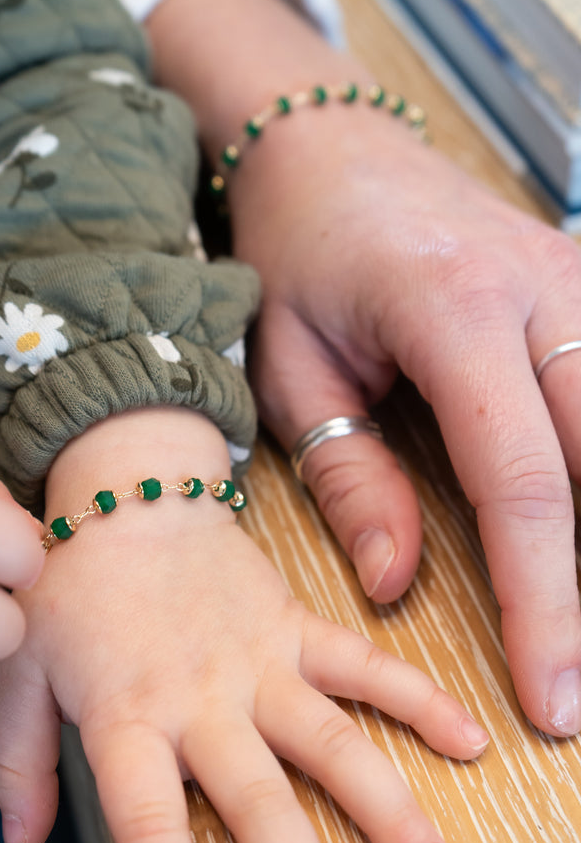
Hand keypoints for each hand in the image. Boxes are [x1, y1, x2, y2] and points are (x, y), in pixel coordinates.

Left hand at [0, 409, 488, 842]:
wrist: (129, 493)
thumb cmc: (69, 585)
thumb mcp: (23, 668)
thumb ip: (20, 759)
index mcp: (128, 715)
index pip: (147, 822)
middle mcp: (201, 698)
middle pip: (256, 800)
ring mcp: (259, 662)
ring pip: (331, 742)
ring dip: (386, 809)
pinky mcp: (296, 629)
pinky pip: (365, 665)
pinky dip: (418, 699)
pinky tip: (468, 740)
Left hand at [235, 106, 580, 739]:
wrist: (326, 147)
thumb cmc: (294, 253)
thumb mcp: (290, 368)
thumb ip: (348, 475)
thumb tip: (396, 581)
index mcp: (454, 309)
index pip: (522, 482)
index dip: (545, 602)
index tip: (554, 694)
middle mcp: (543, 288)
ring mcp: (579, 278)